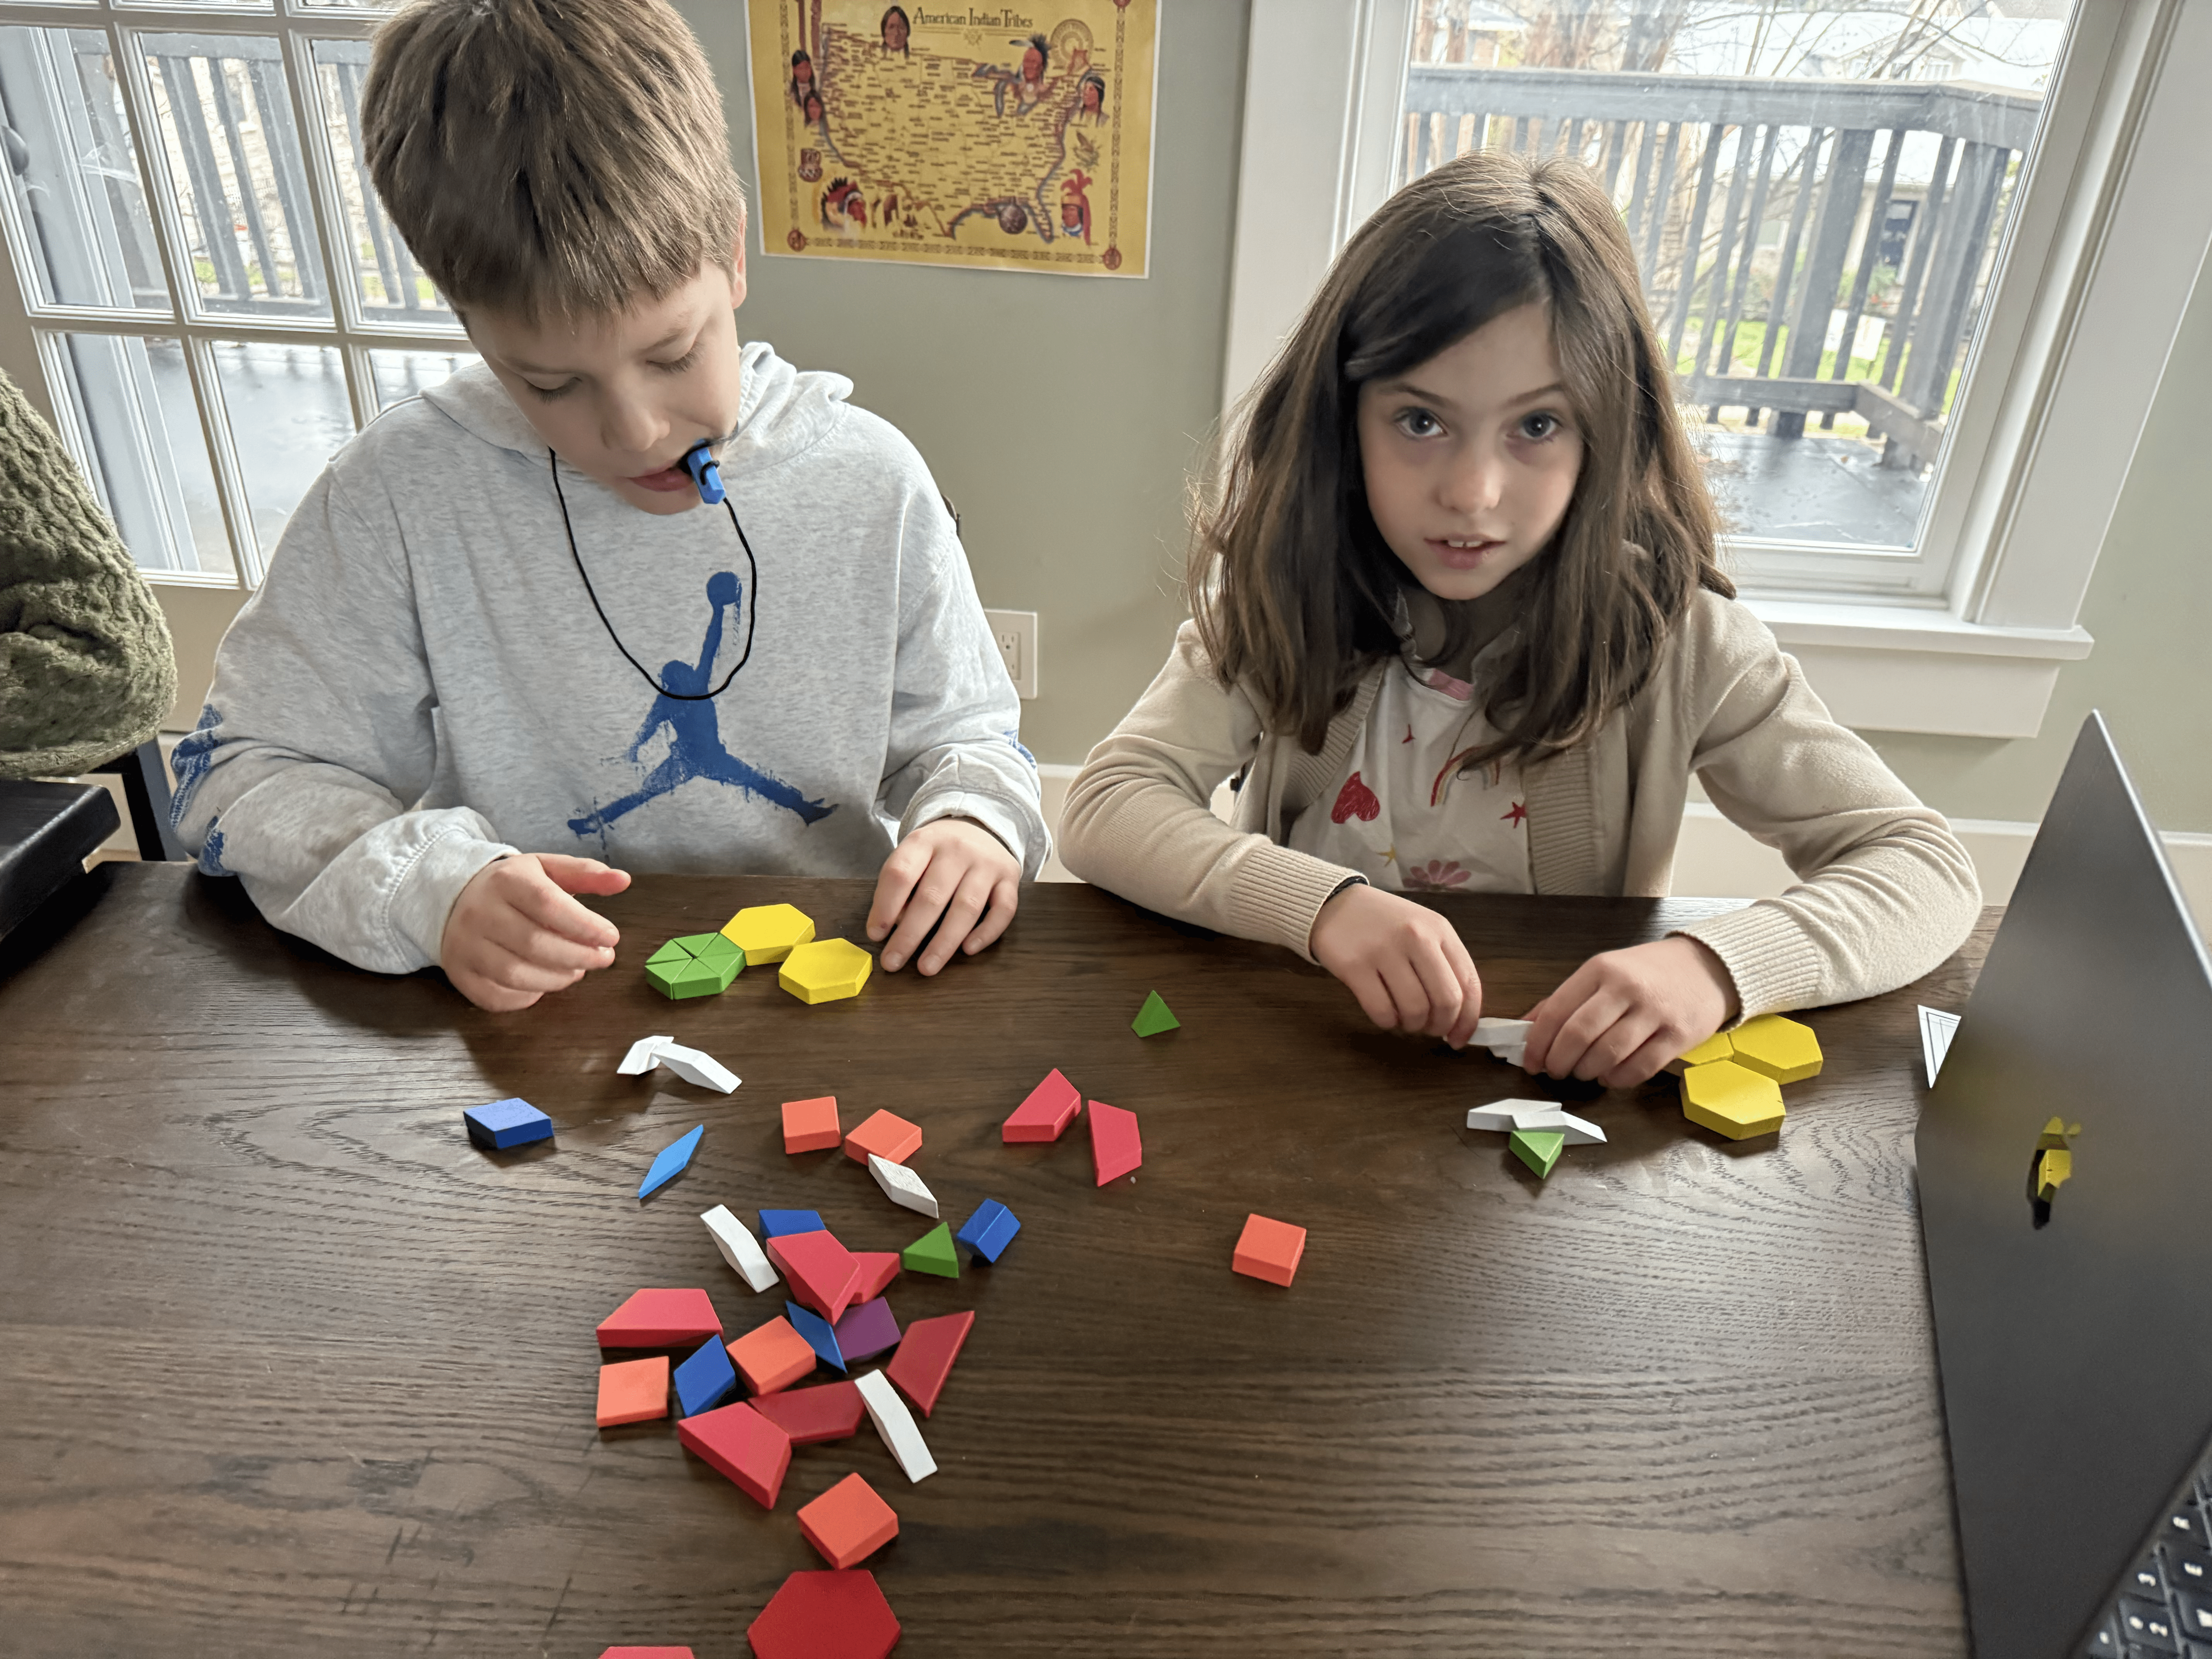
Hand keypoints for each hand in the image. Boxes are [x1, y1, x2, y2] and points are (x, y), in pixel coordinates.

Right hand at [441, 853, 630, 1011]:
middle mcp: (479, 913)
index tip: (612, 937)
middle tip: (603, 958)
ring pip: (516, 975)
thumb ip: (585, 873)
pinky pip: (497, 997)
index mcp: (505, 881)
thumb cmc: (511, 886)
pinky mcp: (459, 974)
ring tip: (577, 970)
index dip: (585, 926)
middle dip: (579, 956)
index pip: (548, 905)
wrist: (453, 897)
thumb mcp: (546, 868)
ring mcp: (465, 946)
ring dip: (557, 979)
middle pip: (535, 944)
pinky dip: (529, 996)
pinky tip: (546, 982)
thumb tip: (623, 880)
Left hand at [866, 817, 1019, 973]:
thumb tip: (896, 925)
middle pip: (932, 896)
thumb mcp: (914, 857)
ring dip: (944, 942)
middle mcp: (957, 850)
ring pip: (966, 907)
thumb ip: (902, 887)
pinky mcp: (1010, 879)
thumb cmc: (938, 854)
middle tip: (893, 962)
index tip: (875, 935)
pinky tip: (968, 949)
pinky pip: (1004, 910)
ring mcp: (986, 864)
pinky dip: (986, 932)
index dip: (885, 906)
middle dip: (909, 935)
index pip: (900, 873)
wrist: (980, 828)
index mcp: (924, 841)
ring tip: (927, 967)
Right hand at [1308, 882, 1483, 1045]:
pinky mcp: (1355, 966)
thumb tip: (1458, 1020)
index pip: (1469, 984)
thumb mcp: (1423, 931)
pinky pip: (1381, 1011)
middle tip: (1429, 1030)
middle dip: (1440, 1026)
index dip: (1467, 1020)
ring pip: (1414, 1010)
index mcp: (1439, 929)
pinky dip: (1387, 1023)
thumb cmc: (1384, 924)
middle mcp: (1416, 937)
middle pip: (1446, 1000)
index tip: (1459, 1038)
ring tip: (1405, 1021)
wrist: (1334, 904)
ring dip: (1412, 1026)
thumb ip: (1444, 966)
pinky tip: (1385, 1015)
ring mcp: (1384, 950)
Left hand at [1521, 936, 1739, 1087]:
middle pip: (1579, 1034)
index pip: (1557, 1011)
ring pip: (1607, 1054)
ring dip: (1587, 1071)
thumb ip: (1564, 999)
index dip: (1538, 1043)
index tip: (1530, 1061)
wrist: (1706, 967)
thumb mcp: (1603, 973)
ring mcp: (1654, 1012)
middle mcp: (1626, 988)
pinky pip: (1639, 1068)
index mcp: (1600, 970)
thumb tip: (1525, 1026)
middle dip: (1559, 1061)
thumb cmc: (1647, 973)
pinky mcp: (1678, 1036)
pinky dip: (1618, 1079)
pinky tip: (1610, 1076)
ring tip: (1583, 1072)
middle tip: (1555, 1071)